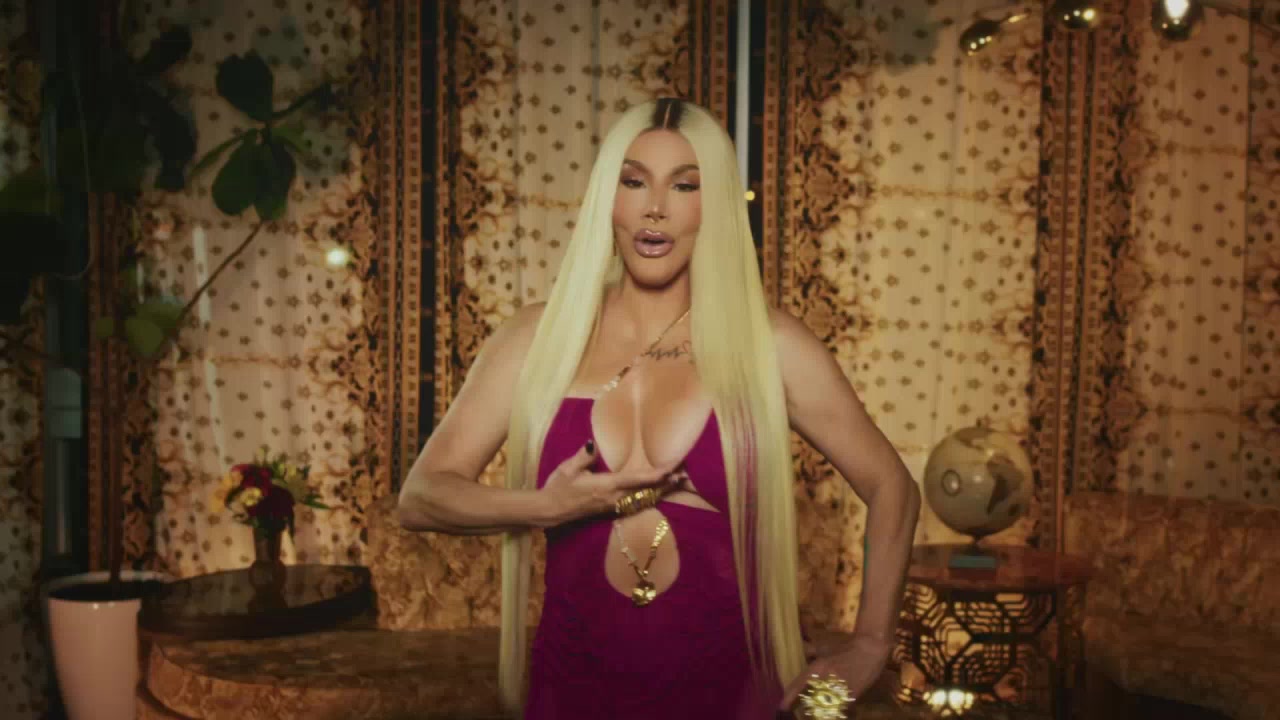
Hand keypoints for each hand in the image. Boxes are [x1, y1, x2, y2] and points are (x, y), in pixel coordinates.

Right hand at [539, 441, 680, 523]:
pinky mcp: (610, 510)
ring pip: (643, 499)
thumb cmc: (558, 488)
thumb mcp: (568, 469)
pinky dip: (649, 497)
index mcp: (608, 486)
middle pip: (647, 491)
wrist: (549, 512)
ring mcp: (613, 506)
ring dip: (660, 491)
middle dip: (666, 483)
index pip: (639, 479)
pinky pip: (635, 504)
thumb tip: (594, 443)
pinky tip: (656, 494)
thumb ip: (584, 457)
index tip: (673, 467)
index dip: (658, 473)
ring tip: (676, 482)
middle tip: (684, 474)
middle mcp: (615, 498)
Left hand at [778, 634, 893, 716]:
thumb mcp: (824, 648)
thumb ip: (810, 652)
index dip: (788, 698)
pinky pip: (840, 709)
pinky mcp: (851, 697)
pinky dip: (836, 711)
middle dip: (806, 707)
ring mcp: (838, 689)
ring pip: (824, 707)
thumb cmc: (845, 647)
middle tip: (802, 709)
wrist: (869, 649)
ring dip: (821, 710)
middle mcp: (825, 680)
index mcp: (817, 668)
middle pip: (810, 701)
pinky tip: (835, 710)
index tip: (782, 706)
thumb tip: (801, 653)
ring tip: (817, 712)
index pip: (798, 685)